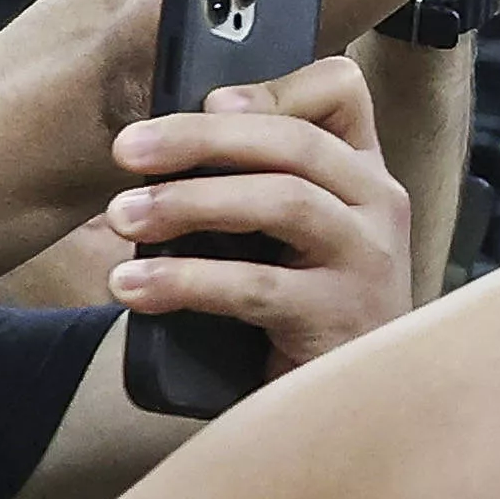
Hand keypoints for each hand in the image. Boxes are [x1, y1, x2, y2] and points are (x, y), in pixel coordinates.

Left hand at [100, 54, 417, 365]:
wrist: (349, 410)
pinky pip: (256, 286)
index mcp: (362, 174)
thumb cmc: (302, 316)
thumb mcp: (287, 239)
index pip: (342, 93)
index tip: (208, 101)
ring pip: (282, 201)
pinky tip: (134, 285)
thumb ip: (250, 189)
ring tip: (121, 218)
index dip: (274, 88)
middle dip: (200, 139)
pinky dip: (185, 280)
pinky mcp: (341, 317)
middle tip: (126, 150)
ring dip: (189, 203)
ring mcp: (368, 260)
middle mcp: (379, 205)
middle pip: (295, 142)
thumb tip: (154, 150)